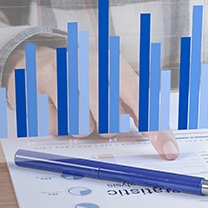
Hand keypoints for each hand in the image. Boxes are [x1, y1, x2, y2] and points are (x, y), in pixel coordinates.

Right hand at [6, 45, 179, 159]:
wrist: (39, 55)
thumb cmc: (84, 75)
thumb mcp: (114, 81)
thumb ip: (137, 108)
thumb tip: (164, 143)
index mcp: (115, 65)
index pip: (143, 101)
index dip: (157, 129)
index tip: (168, 152)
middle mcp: (92, 67)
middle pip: (110, 124)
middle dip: (103, 126)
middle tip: (95, 112)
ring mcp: (65, 75)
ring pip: (82, 129)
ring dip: (80, 127)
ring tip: (75, 108)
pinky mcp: (41, 85)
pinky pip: (56, 127)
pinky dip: (58, 125)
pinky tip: (57, 106)